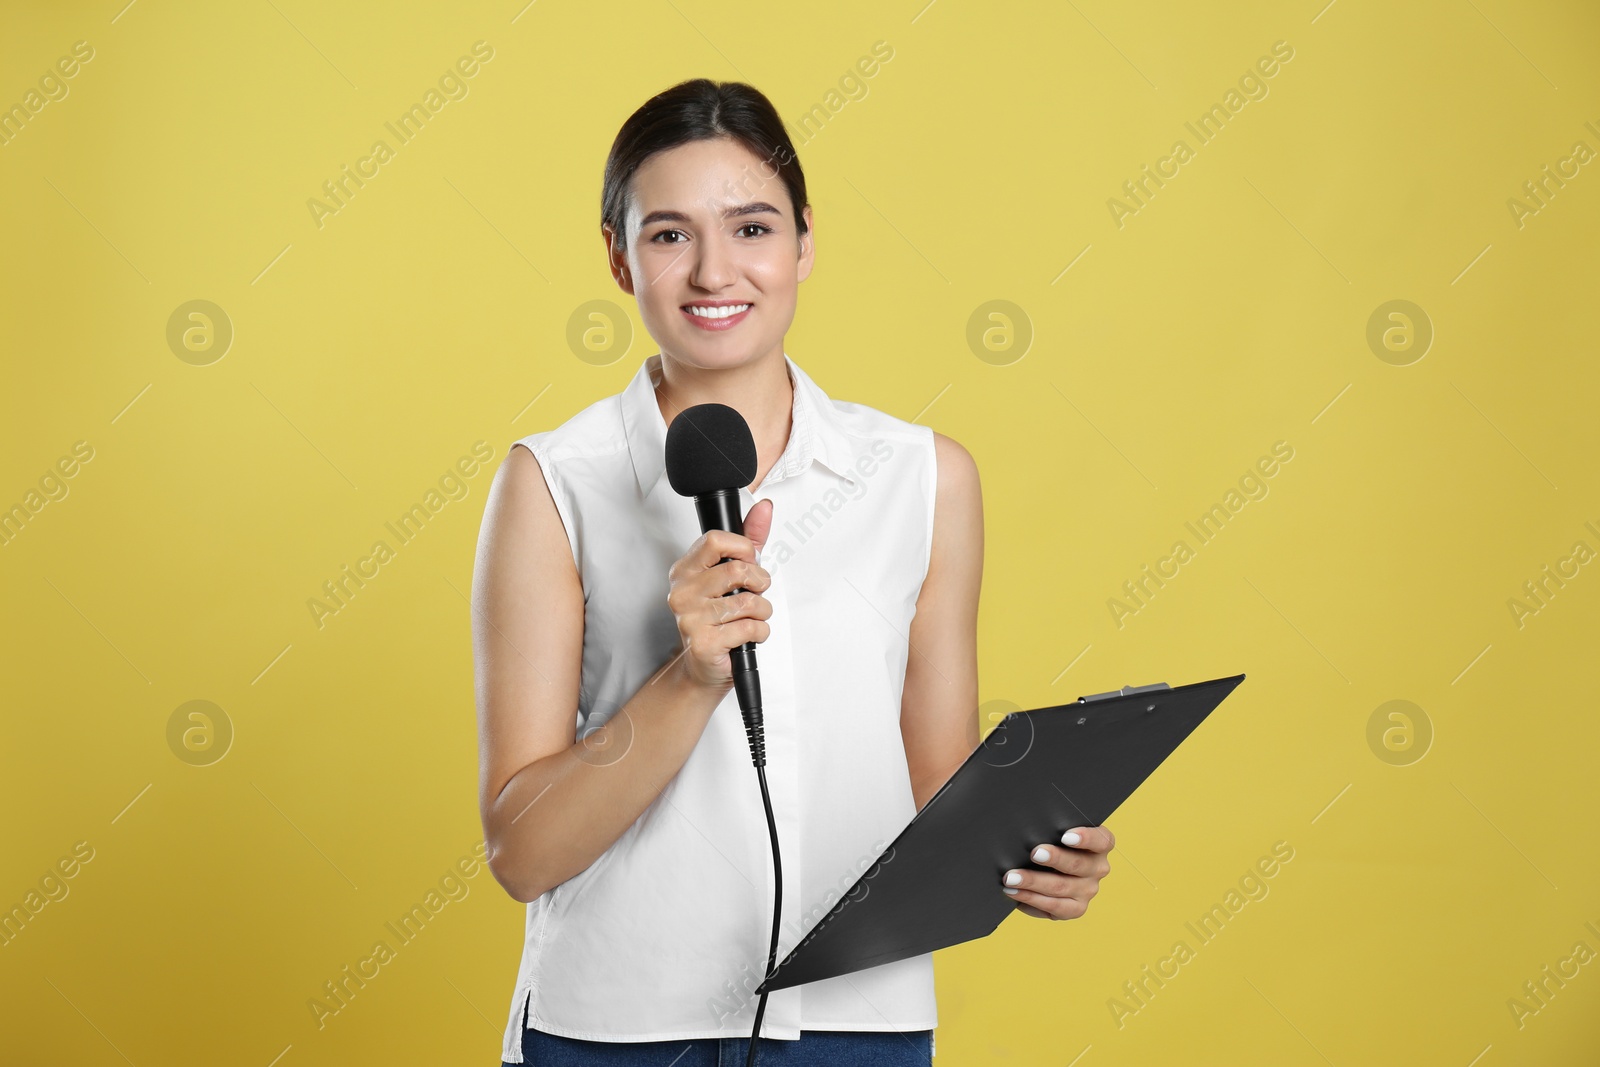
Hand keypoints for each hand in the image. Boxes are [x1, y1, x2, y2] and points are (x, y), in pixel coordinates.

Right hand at [665, 498, 774, 689]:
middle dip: (760, 583)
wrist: (703, 667)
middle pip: (737, 570)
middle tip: (757, 593)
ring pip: (748, 602)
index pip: (716, 540)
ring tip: (753, 618)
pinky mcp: (703, 642)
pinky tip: (748, 636)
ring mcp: (690, 618)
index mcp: (685, 570)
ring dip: (762, 612)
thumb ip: (750, 539)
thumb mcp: (733, 576)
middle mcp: (682, 591)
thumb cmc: (718, 620)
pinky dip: (760, 633)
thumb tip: (765, 507)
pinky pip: (749, 628)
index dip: (743, 549)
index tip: (750, 562)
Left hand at [1001, 825, 1113, 920]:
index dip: (1085, 838)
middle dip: (1054, 859)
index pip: (1101, 840)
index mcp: (1100, 845)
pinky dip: (1031, 899)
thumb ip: (1050, 829)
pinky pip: (1054, 907)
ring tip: (1011, 878)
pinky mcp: (1075, 909)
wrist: (1049, 867)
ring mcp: (1088, 891)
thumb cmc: (1050, 841)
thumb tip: (1027, 829)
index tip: (1065, 836)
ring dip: (1033, 882)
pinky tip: (1015, 892)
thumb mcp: (1055, 832)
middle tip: (1034, 854)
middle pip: (1077, 864)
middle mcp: (1098, 868)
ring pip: (1061, 887)